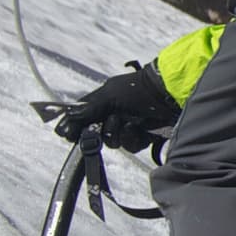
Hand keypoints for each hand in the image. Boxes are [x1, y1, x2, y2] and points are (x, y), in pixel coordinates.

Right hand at [46, 62, 178, 153]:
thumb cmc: (139, 89)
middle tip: (106, 125)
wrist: (171, 95)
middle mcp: (113, 113)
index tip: (68, 135)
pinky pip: (130, 146)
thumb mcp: (110, 95)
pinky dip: (133, 139)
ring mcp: (128, 125)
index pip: (82, 116)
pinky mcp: (143, 136)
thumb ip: (87, 110)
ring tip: (126, 122)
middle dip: (99, 133)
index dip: (74, 127)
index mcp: (103, 100)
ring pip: (113, 142)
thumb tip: (64, 122)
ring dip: (117, 134)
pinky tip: (138, 129)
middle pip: (95, 134)